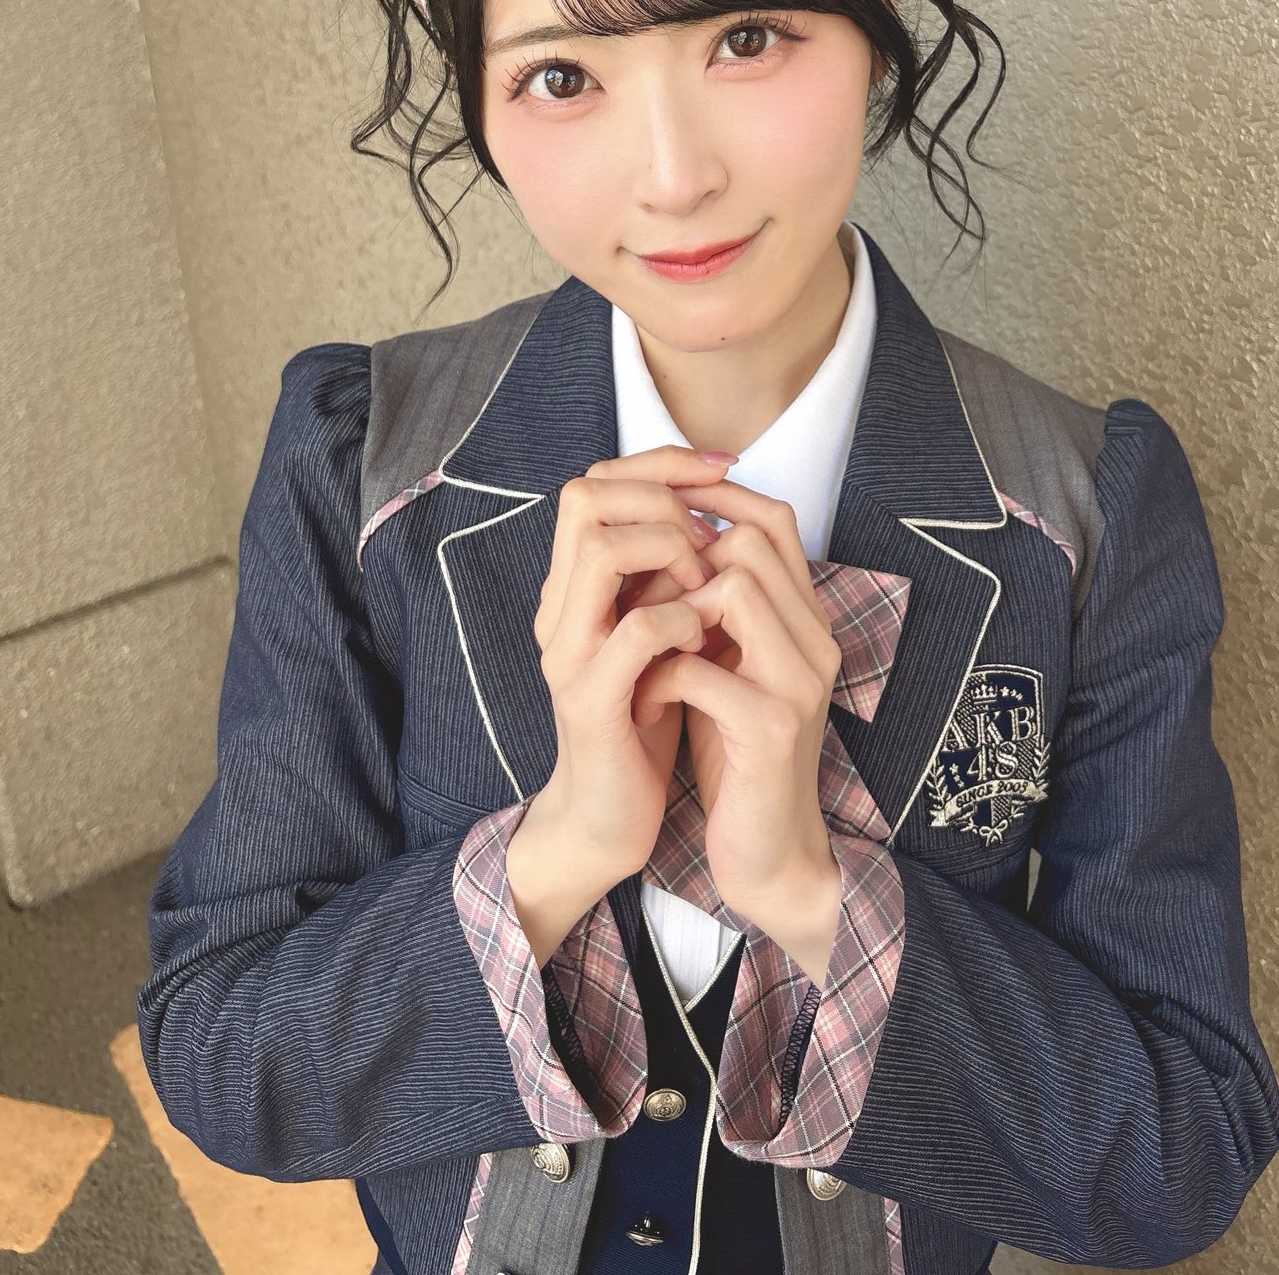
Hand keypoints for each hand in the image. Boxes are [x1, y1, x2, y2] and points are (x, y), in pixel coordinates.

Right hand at [530, 445, 738, 885]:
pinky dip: (681, 620)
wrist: (611, 818)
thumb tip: (711, 508)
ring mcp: (568, 653)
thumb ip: (663, 577)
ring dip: (668, 550)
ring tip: (705, 582)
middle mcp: (558, 608)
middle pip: (584, 497)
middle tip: (710, 535)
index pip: (594, 481)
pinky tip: (704, 637)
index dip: (659, 462)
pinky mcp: (590, 702)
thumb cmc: (643, 719)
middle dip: (661, 497)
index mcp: (572, 587)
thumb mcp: (656, 633)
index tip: (720, 470)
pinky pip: (636, 633)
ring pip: (599, 550)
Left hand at [631, 477, 841, 918]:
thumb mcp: (732, 669)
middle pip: (751, 543)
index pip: (775, 518)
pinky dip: (657, 679)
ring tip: (641, 653)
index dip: (714, 501)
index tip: (659, 512)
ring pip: (733, 589)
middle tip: (640, 604)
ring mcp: (799, 682)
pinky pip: (699, 667)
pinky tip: (642, 706)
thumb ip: (718, 613)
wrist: (771, 856)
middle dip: (681, 561)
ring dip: (669, 613)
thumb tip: (670, 545)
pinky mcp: (771, 729)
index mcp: (806, 621)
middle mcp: (815, 640)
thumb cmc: (739, 757)